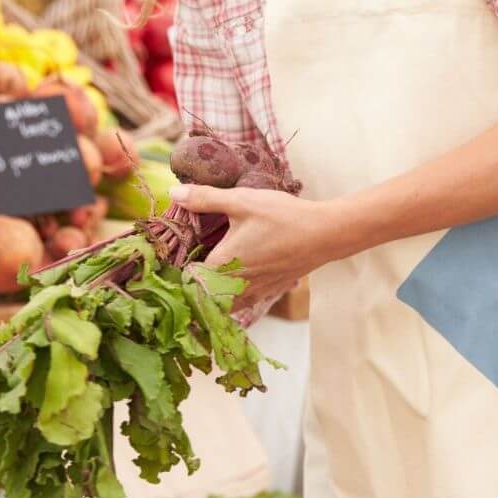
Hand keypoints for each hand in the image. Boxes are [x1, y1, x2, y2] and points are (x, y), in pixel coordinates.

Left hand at [171, 183, 341, 320]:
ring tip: (207, 277)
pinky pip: (241, 304)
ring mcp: (254, 293)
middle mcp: (235, 285)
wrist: (325, 234)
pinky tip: (234, 278)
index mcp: (222, 265)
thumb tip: (173, 192)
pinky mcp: (269, 293)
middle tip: (187, 269)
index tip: (173, 262)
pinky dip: (232, 297)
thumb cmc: (282, 217)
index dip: (177, 272)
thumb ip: (205, 198)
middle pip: (202, 298)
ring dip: (212, 295)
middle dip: (192, 287)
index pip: (187, 280)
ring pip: (222, 305)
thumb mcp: (242, 201)